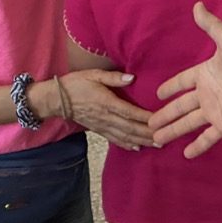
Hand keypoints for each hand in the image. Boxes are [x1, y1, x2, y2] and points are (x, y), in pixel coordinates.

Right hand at [35, 70, 155, 151]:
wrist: (56, 99)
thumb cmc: (76, 83)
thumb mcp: (93, 74)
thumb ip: (113, 77)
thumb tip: (131, 78)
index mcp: (106, 102)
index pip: (129, 112)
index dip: (145, 118)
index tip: (160, 121)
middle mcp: (105, 117)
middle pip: (130, 128)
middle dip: (148, 134)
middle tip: (165, 137)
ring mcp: (101, 126)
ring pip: (124, 136)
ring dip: (141, 141)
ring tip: (157, 144)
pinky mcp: (98, 130)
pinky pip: (114, 139)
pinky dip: (126, 144)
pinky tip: (137, 148)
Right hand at [150, 2, 221, 158]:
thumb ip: (211, 26)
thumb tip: (197, 5)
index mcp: (205, 74)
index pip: (182, 82)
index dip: (170, 88)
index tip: (157, 94)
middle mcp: (208, 94)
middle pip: (180, 106)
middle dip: (165, 114)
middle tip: (148, 123)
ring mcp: (216, 110)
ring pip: (188, 123)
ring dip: (173, 130)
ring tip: (156, 138)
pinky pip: (208, 137)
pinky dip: (198, 146)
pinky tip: (186, 154)